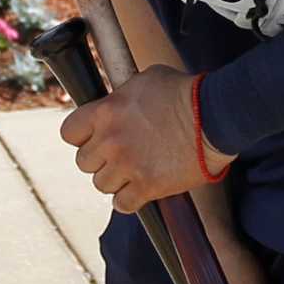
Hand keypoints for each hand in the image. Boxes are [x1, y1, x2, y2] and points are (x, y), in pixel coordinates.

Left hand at [60, 65, 234, 213]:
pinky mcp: (147, 187)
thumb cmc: (184, 92)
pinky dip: (129, 199)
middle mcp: (111, 142)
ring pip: (101, 184)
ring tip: (131, 171)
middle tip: (118, 154)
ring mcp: (128, 166)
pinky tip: (139, 189)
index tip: (92, 137)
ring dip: (114, 179)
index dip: (80, 136)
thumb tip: (114, 100)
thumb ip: (121, 95)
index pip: (68, 133)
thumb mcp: (144, 80)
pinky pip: (122, 204)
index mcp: (105, 113)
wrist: (215, 117)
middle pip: (84, 162)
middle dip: (99, 159)